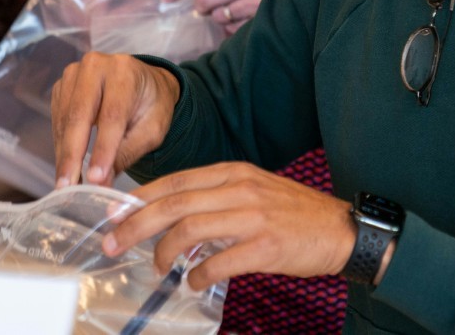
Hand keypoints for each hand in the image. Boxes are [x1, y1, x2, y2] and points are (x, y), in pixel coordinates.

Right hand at [51, 51, 180, 187]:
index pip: (111, 115)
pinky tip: (65, 164)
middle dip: (72, 154)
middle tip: (67, 187)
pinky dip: (60, 145)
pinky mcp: (62, 86)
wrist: (144, 84)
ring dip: (63, 153)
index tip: (94, 179)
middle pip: (79, 114)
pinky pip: (57, 119)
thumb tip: (101, 184)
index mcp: (125, 72)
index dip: (102, 149)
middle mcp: (96, 66)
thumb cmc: (151, 106)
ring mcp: (75, 74)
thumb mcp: (151, 130)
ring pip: (64, 119)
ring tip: (66, 184)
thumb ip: (126, 153)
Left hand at [105, 162, 354, 291]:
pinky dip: (198, 275)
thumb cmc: (294, 213)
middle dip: (136, 225)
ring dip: (165, 251)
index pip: (175, 181)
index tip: (115, 214)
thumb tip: (172, 218)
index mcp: (233, 172)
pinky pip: (219, 262)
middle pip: (174, 203)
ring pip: (191, 229)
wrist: (341, 229)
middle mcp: (240, 189)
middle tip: (113, 243)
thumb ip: (216, 198)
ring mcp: (254, 216)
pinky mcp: (267, 245)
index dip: (140, 198)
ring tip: (157, 266)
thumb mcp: (253, 190)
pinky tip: (193, 282)